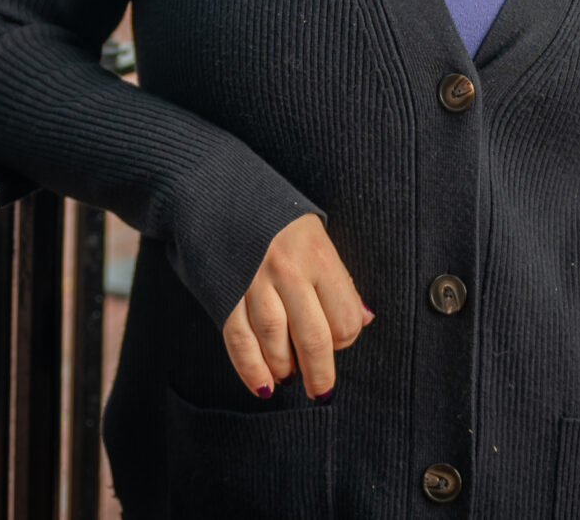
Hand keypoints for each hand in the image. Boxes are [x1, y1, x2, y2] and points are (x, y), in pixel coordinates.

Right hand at [221, 213, 369, 398]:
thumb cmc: (274, 215)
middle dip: (320, 373)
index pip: (345, 318)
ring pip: (276, 342)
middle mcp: (288, 271)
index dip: (346, 337)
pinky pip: (240, 340)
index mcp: (318, 255)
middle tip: (322, 390)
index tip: (340, 341)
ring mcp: (253, 283)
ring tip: (289, 377)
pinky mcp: (224, 292)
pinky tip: (262, 385)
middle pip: (313, 338)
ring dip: (285, 369)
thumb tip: (364, 318)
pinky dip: (251, 369)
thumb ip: (338, 278)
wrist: (215, 190)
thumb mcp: (316, 234)